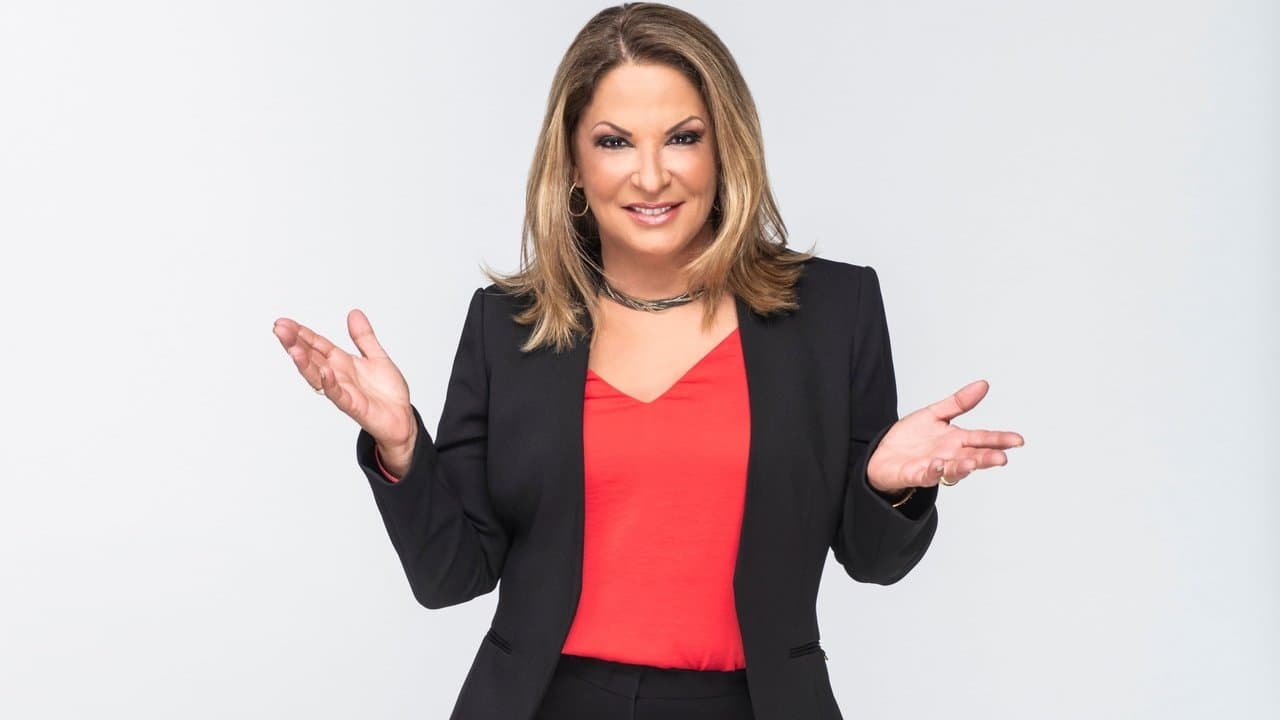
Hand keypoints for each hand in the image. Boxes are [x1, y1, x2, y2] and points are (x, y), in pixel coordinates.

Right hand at [272, 310, 417, 458]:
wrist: (402, 418)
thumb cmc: (386, 392)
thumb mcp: (376, 356)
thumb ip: (363, 336)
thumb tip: (353, 313)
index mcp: (341, 363)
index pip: (317, 344)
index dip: (301, 333)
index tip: (283, 322)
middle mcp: (338, 376)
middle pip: (311, 358)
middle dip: (295, 344)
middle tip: (279, 329)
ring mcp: (343, 391)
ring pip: (318, 376)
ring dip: (304, 363)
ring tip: (293, 349)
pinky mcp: (354, 406)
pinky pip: (339, 395)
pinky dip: (330, 384)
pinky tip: (324, 372)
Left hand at [867, 379, 1022, 493]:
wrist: (883, 454)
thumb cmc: (911, 438)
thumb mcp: (935, 414)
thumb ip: (959, 403)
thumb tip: (983, 384)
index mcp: (957, 440)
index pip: (982, 439)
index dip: (1000, 439)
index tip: (1018, 440)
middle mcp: (950, 455)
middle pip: (973, 456)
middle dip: (987, 457)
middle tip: (1002, 458)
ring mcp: (935, 467)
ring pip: (954, 469)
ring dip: (964, 466)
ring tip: (973, 462)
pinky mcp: (917, 474)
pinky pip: (927, 475)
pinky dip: (933, 471)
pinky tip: (938, 464)